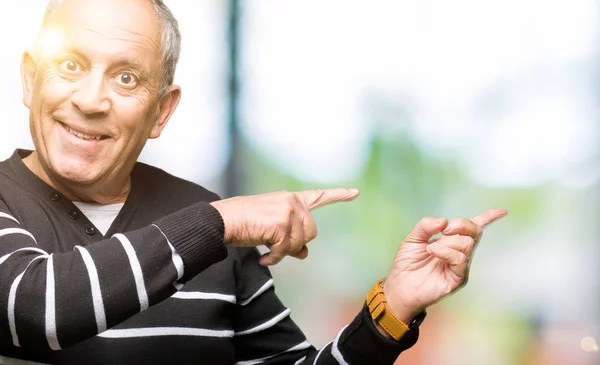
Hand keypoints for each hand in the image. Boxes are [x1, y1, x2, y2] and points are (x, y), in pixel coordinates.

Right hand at [210, 188, 359, 264]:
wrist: (225, 220)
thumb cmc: (245, 222)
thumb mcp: (272, 227)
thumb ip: (292, 236)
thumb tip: (305, 253)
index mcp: (291, 199)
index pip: (319, 196)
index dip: (339, 195)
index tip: (355, 192)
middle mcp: (293, 202)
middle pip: (311, 233)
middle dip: (296, 244)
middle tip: (277, 247)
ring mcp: (288, 212)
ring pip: (300, 244)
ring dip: (283, 252)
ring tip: (267, 249)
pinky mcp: (281, 224)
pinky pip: (286, 251)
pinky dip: (275, 258)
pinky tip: (264, 257)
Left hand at [382, 208, 506, 322]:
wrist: (400, 285)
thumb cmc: (408, 263)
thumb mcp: (413, 238)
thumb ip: (426, 226)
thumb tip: (444, 220)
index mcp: (451, 240)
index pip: (473, 227)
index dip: (489, 217)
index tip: (502, 210)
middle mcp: (460, 252)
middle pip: (475, 231)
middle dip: (461, 224)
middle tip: (444, 230)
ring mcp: (461, 266)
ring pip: (467, 244)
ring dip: (447, 242)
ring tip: (430, 248)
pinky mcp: (458, 279)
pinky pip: (460, 259)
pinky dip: (446, 251)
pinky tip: (433, 252)